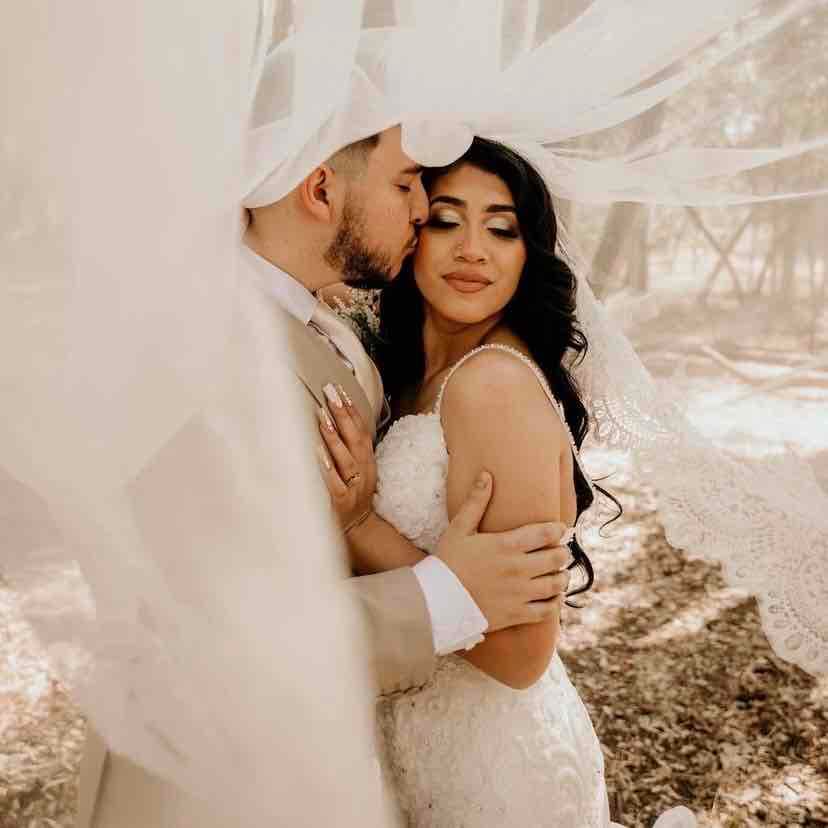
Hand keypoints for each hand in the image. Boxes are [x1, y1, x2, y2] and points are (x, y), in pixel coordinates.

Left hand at [316, 382, 377, 531]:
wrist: (360, 528)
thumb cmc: (354, 495)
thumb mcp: (358, 469)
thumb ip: (350, 448)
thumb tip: (335, 421)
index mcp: (367, 460)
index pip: (361, 430)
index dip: (352, 410)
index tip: (341, 391)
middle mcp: (362, 470)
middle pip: (355, 438)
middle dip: (343, 414)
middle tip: (330, 392)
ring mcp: (353, 486)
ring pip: (345, 458)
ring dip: (334, 437)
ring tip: (324, 417)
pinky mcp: (341, 501)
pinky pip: (334, 482)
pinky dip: (327, 467)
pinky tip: (318, 454)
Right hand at [436, 471, 571, 631]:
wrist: (437, 601)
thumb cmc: (447, 562)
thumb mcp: (459, 528)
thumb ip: (476, 502)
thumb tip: (487, 475)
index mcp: (507, 545)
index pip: (546, 533)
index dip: (558, 530)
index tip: (559, 529)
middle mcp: (518, 569)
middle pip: (557, 558)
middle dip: (562, 552)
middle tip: (558, 551)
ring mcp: (519, 593)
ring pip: (557, 584)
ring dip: (562, 577)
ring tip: (560, 574)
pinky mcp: (517, 614)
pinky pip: (547, 610)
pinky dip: (554, 603)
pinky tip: (552, 597)